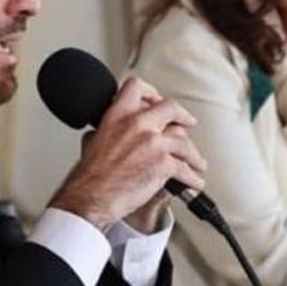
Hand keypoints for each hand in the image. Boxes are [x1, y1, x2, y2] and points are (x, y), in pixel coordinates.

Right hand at [49, 77, 206, 231]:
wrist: (91, 197)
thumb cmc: (90, 176)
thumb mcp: (92, 141)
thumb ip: (105, 130)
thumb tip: (104, 132)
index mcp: (118, 115)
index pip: (137, 88)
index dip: (151, 92)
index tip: (157, 100)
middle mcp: (137, 124)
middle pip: (170, 108)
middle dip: (183, 116)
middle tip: (188, 122)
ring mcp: (153, 142)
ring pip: (184, 140)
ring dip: (193, 154)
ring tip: (196, 163)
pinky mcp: (163, 163)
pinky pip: (186, 168)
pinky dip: (193, 178)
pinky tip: (194, 181)